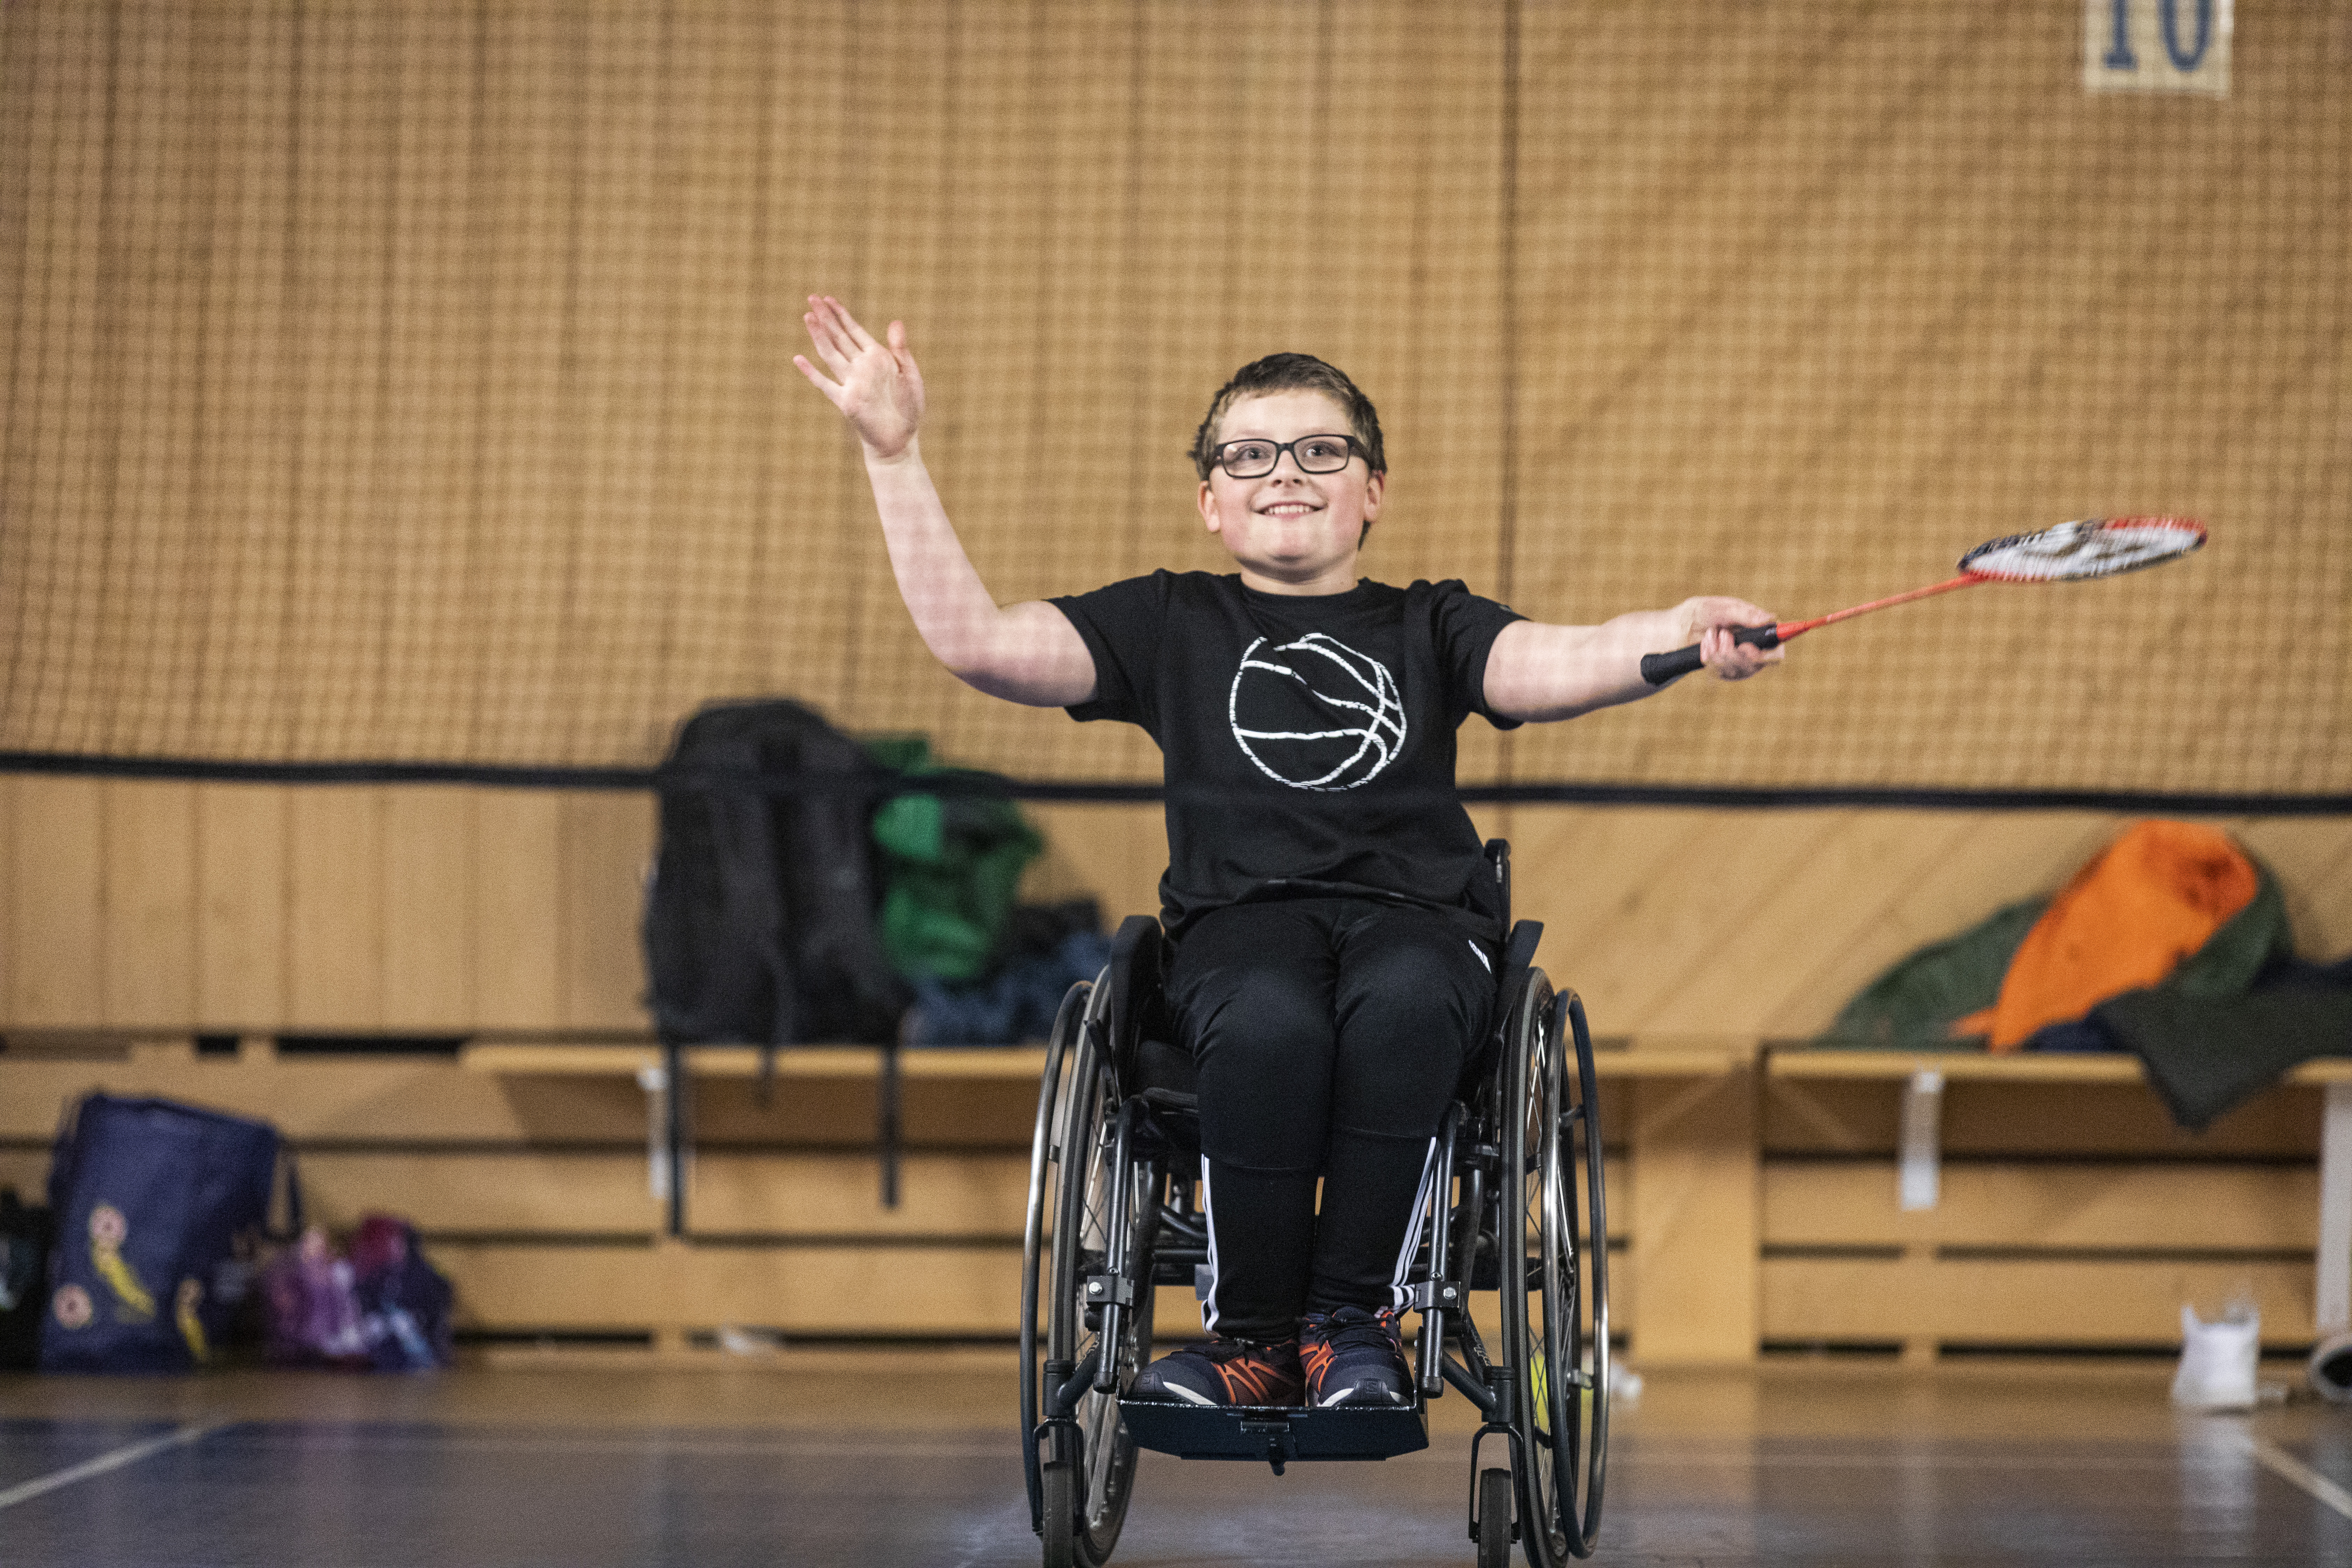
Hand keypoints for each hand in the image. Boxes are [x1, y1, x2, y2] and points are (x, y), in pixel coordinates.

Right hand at [793, 295, 923, 459]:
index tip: (828, 298)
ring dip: (819, 336)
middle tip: (811, 297)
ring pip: (831, 354)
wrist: (901, 438)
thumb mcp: (910, 375)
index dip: (841, 314)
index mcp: (877, 358)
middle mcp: (860, 367)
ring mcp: (851, 383)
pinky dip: (812, 373)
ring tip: (807, 317)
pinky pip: (826, 385)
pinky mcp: (845, 402)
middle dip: (826, 317)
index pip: (854, 331)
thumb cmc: (908, 407)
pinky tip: (799, 359)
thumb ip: (901, 349)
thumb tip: (896, 321)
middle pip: (839, 337)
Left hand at [1678, 596, 1783, 679]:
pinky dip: (1709, 657)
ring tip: (1710, 634)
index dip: (1768, 656)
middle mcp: (1753, 650)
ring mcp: (1739, 663)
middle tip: (1723, 634)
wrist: (1682, 626)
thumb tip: (1770, 618)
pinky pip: (1720, 673)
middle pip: (1755, 666)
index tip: (1747, 648)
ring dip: (1718, 652)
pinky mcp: (1724, 671)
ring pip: (1736, 670)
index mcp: (1760, 633)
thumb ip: (1747, 614)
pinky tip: (1705, 645)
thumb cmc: (1705, 612)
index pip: (1776, 653)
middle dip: (1733, 652)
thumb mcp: (1723, 608)